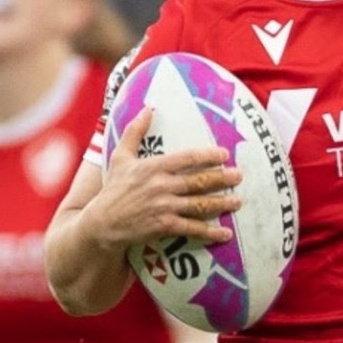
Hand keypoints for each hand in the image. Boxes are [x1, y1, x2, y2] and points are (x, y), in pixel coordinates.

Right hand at [90, 108, 241, 247]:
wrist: (103, 222)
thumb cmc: (113, 188)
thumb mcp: (120, 156)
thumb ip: (134, 132)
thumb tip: (147, 108)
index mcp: (154, 167)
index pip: (187, 158)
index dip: (208, 155)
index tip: (224, 154)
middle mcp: (162, 186)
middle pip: (199, 181)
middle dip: (222, 178)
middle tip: (238, 176)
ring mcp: (164, 207)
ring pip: (200, 204)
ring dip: (221, 203)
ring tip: (237, 201)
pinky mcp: (164, 226)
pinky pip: (192, 228)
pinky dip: (210, 232)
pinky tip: (225, 233)